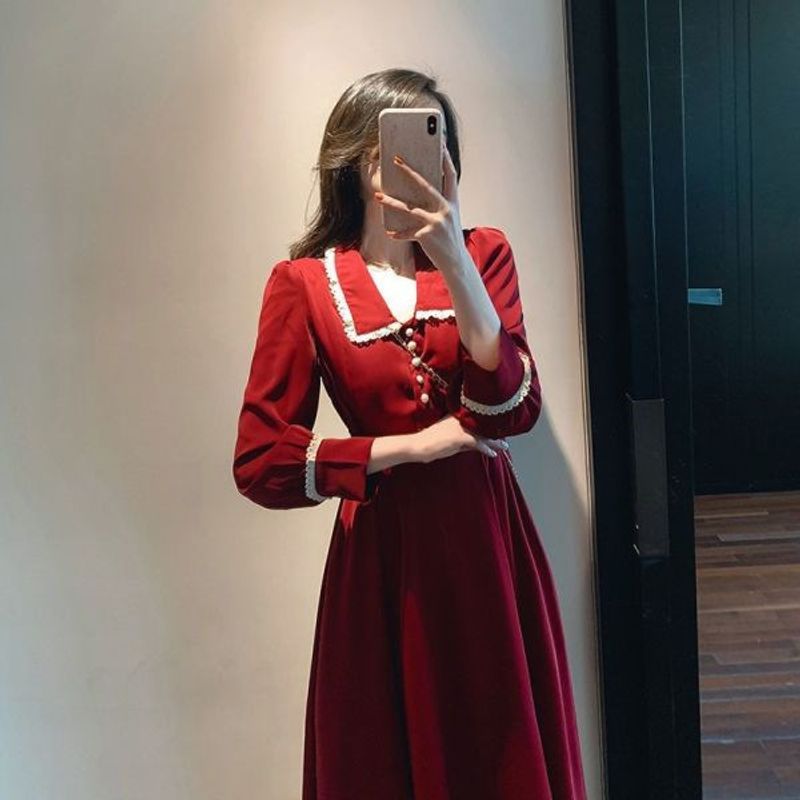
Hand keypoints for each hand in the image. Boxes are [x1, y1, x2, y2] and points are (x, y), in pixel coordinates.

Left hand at [374, 145, 467, 274]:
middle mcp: (446, 210)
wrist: (456, 263)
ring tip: (378, 196)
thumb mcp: (448, 219)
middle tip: (395, 159)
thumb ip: (437, 205)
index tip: (440, 142)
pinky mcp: (427, 236)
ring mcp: (437, 223)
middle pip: (425, 185)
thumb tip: (417, 190)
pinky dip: (399, 233)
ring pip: (409, 208)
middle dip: (409, 171)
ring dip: (391, 202)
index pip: (451, 174)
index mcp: (452, 203)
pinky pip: (408, 232)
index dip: (445, 158)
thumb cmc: (449, 239)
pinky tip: (390, 233)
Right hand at [410, 413, 509, 463]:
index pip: (475, 420)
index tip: (497, 430)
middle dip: (493, 433)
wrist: (417, 445)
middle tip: (504, 438)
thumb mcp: (448, 439)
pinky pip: (478, 443)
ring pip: (482, 434)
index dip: (487, 426)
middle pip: (481, 425)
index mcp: (454, 416)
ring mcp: (459, 427)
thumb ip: (461, 440)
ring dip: (494, 441)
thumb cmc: (429, 442)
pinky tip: (493, 454)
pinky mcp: (459, 437)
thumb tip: (475, 444)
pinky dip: (486, 449)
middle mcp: (458, 419)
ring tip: (504, 446)